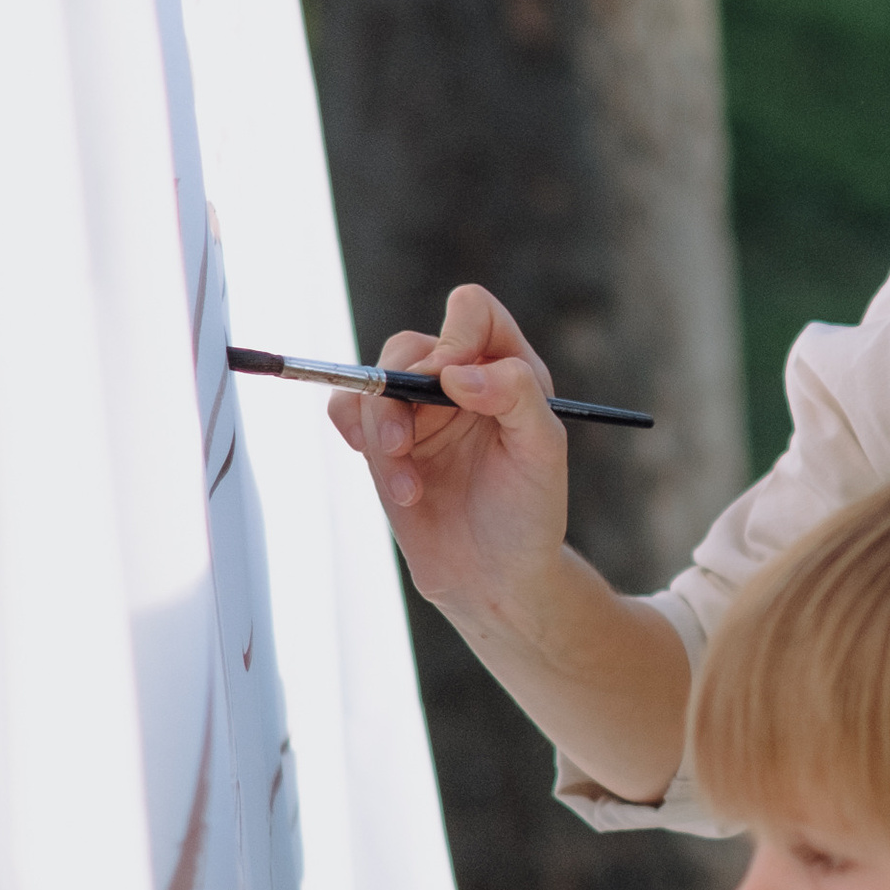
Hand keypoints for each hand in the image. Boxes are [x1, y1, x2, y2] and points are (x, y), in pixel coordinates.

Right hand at [325, 283, 570, 627]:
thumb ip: (515, 395)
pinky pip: (347, 409)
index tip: (456, 385)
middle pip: (410, 345)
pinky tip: (395, 482)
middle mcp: (458, 380)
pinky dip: (357, 437)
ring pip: (373, 380)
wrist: (493, 577)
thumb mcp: (542, 452)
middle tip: (408, 441)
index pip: (471, 311)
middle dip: (404, 391)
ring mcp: (417, 410)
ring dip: (381, 428)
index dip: (456, 336)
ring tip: (408, 487)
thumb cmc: (528, 512)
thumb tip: (456, 372)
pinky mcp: (383, 441)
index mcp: (506, 368)